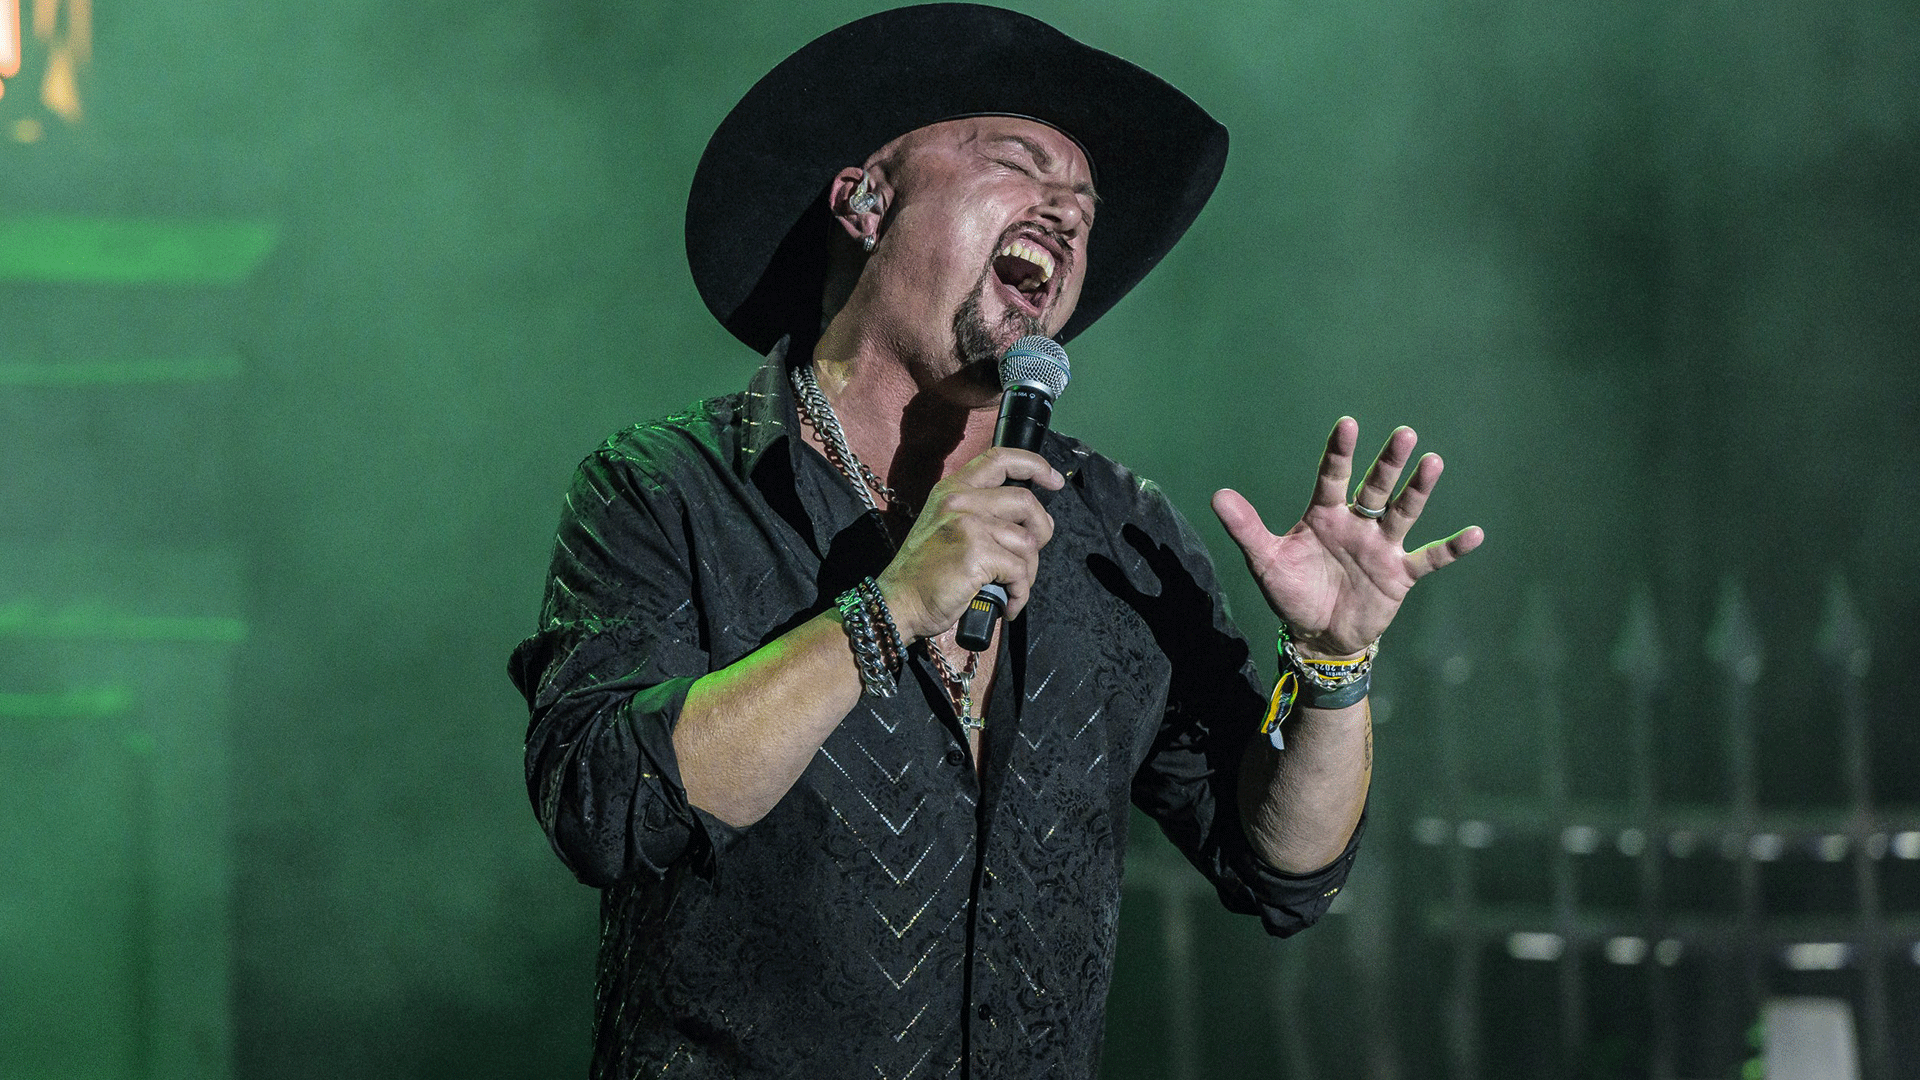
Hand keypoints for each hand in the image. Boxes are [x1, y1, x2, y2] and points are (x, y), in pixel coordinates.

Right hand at [876, 448, 1062, 640]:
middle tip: (1031, 555)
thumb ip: (982, 514)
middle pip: (1026, 501)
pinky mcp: (975, 553)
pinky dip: (1020, 593)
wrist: (899, 602)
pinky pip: (1019, 571)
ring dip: (1028, 572)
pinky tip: (1007, 603)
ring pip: (1027, 542)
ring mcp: (968, 525)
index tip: (1053, 480)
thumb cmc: (926, 573)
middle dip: (1041, 531)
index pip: (999, 459)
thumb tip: (1033, 522)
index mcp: (952, 490)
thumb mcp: (945, 526)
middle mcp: (960, 501)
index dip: (1033, 465)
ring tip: (1012, 587)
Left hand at [1212, 418, 1482, 656]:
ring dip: (1419, 490)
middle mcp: (1357, 523)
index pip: (1331, 477)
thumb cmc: (1291, 592)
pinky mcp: (1399, 574)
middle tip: (1404, 433)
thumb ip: (1246, 528)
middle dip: (1388, 463)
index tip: (1347, 424)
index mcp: (1324, 515)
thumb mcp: (1265, 561)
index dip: (1339, 452)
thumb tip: (1217, 496)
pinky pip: (1430, 558)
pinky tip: (1476, 534)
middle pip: (1375, 487)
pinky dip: (1452, 548)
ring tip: (1434, 462)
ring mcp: (1381, 547)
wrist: (1317, 634)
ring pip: (1403, 512)